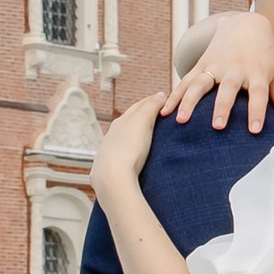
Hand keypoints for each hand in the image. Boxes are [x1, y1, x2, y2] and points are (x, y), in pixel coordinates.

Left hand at [93, 90, 162, 208]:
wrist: (112, 178)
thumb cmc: (128, 150)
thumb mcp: (143, 121)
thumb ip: (151, 106)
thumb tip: (159, 95)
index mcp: (121, 122)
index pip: (139, 106)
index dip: (152, 102)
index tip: (164, 100)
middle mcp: (112, 135)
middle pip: (129, 122)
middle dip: (142, 117)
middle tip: (158, 116)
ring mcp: (109, 152)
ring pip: (123, 139)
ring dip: (134, 137)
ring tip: (147, 139)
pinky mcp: (109, 169)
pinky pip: (120, 157)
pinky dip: (128, 153)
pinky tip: (133, 158)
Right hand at [169, 10, 273, 135]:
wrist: (245, 24)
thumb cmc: (264, 54)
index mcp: (257, 71)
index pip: (259, 93)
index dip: (257, 111)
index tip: (255, 130)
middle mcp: (235, 68)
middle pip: (228, 88)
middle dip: (222, 107)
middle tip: (217, 126)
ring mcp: (215, 65)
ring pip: (200, 84)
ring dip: (190, 101)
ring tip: (181, 120)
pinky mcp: (201, 64)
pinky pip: (186, 81)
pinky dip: (175, 96)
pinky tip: (165, 111)